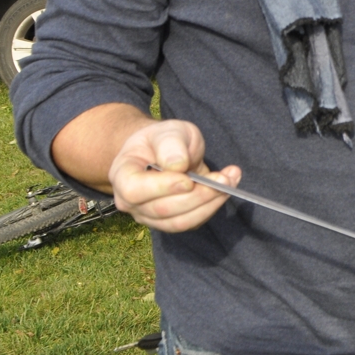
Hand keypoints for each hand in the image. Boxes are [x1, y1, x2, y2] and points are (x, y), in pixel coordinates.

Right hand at [108, 120, 241, 232]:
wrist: (167, 151)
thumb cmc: (163, 140)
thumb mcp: (168, 131)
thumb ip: (170, 144)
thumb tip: (178, 165)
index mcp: (122, 175)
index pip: (135, 191)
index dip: (163, 187)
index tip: (189, 178)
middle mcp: (130, 202)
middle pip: (163, 209)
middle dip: (198, 195)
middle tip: (225, 177)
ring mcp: (149, 216)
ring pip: (180, 221)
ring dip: (210, 203)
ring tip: (231, 179)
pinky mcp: (170, 222)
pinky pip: (192, 223)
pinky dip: (213, 206)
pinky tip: (227, 187)